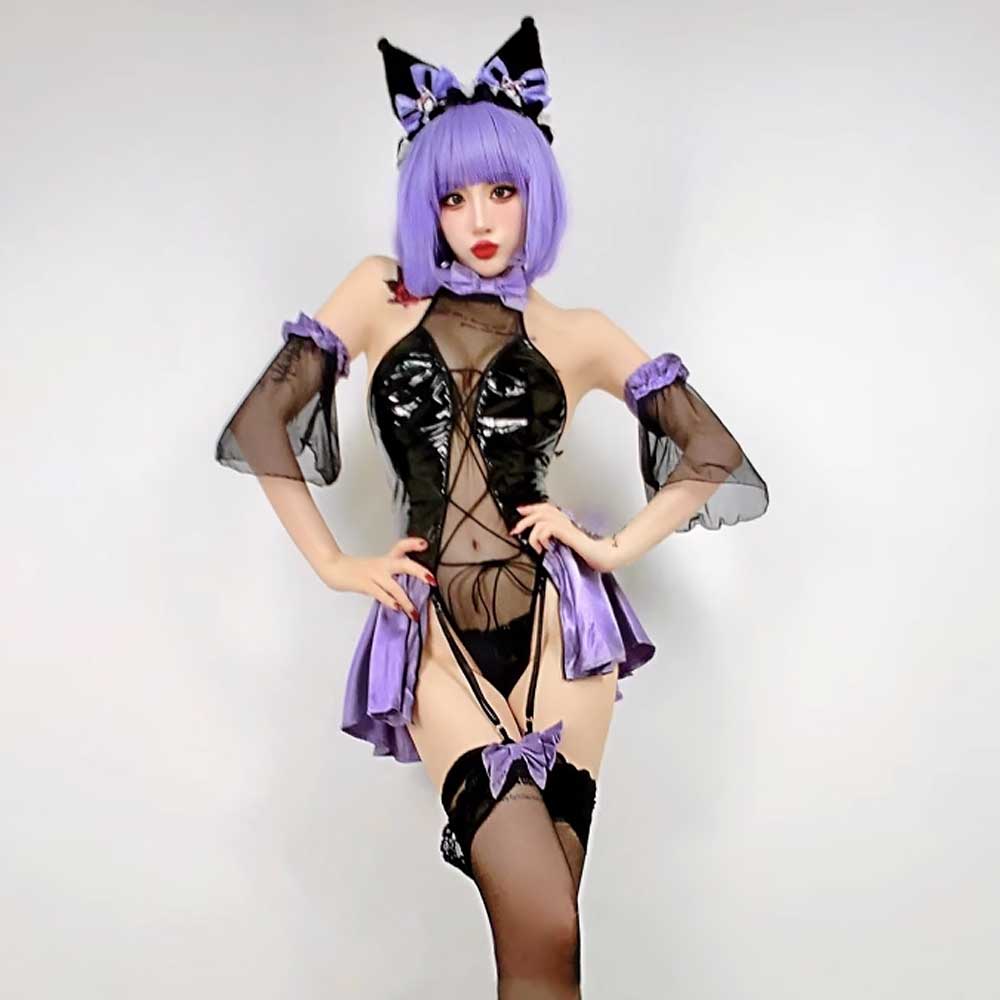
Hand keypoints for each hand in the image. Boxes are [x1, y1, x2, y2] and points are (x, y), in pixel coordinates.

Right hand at [316, 536, 435, 620]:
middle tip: (432, 581)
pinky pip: (380, 594)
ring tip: (414, 613)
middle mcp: (383, 565)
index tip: (425, 544)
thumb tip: (409, 588)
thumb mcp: (377, 567)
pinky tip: (397, 608)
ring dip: (407, 601)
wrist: (335, 568)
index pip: (402, 546)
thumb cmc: (357, 570)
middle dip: (419, 572)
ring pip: (395, 586)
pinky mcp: (365, 584)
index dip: (414, 543)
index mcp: (387, 559)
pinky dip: (390, 601)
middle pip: (404, 564)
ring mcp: (374, 574)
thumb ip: (392, 574)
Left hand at [509, 502, 623, 573]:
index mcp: (565, 523)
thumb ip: (556, 542)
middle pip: (542, 509)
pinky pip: (547, 528)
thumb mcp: (567, 546)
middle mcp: (566, 521)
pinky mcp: (568, 533)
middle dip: (526, 518)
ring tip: (533, 544)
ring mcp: (567, 526)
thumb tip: (542, 544)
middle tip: (516, 529)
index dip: (532, 508)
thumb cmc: (590, 555)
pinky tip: (544, 547)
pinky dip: (541, 537)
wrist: (604, 557)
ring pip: (542, 518)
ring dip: (532, 531)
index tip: (520, 512)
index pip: (546, 509)